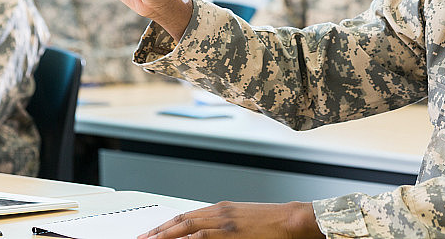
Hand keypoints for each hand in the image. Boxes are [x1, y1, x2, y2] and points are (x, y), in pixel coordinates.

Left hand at [137, 201, 323, 238]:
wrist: (292, 220)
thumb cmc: (273, 222)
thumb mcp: (244, 220)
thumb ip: (224, 227)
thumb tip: (206, 235)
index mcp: (222, 209)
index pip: (187, 216)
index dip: (167, 225)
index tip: (152, 233)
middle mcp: (220, 212)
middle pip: (181, 220)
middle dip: (159, 231)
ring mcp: (224, 222)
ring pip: (187, 227)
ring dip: (166, 235)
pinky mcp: (231, 232)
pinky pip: (203, 237)